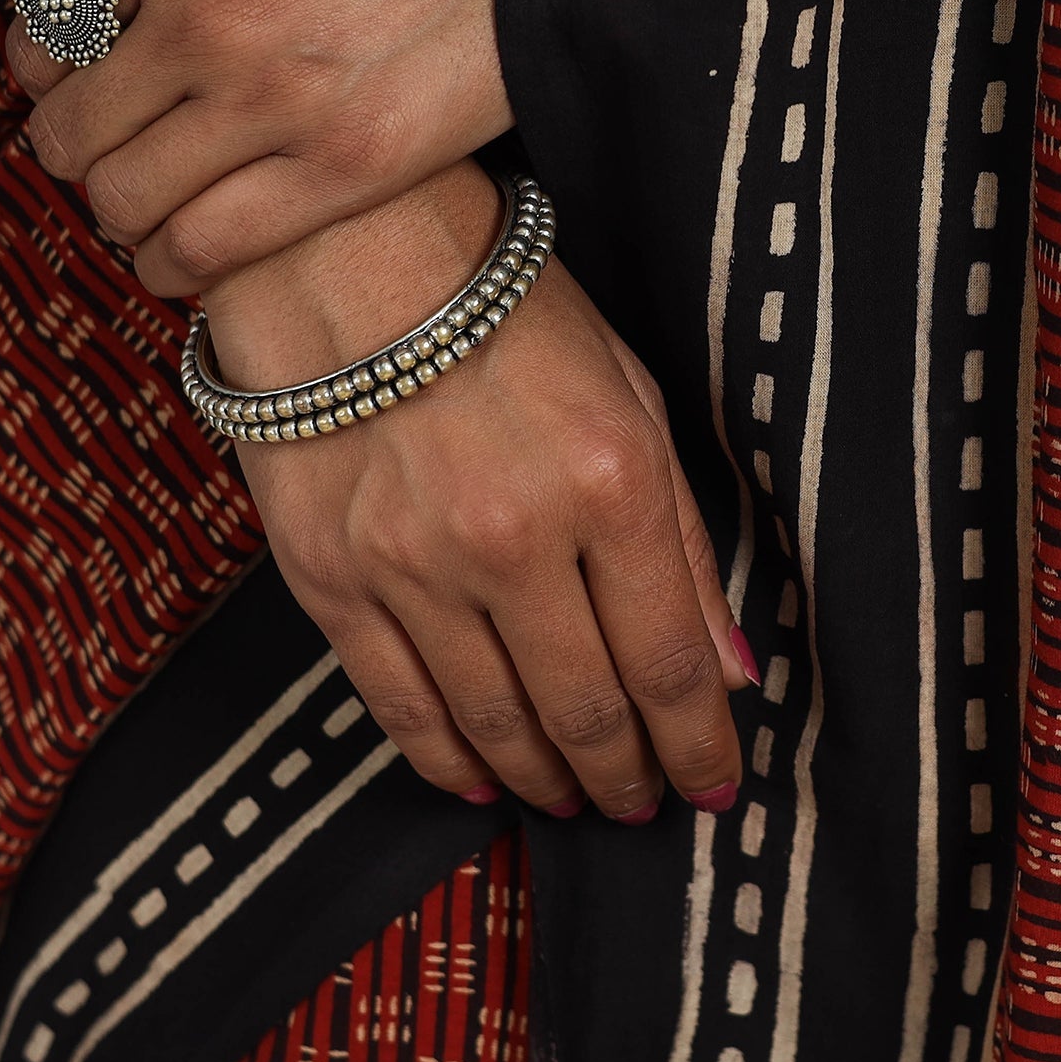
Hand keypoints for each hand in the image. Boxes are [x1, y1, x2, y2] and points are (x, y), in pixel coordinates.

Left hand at [7, 0, 514, 296]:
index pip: (44, 31)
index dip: (52, 68)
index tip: (85, 84)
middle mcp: (200, 15)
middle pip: (70, 125)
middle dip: (76, 145)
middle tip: (110, 153)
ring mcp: (271, 98)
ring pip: (122, 195)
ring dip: (116, 210)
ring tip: (145, 208)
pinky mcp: (347, 166)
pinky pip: (207, 247)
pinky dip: (169, 264)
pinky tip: (179, 257)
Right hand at [207, 158, 754, 819]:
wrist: (346, 256)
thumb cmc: (510, 315)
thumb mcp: (632, 401)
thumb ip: (683, 540)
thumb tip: (730, 668)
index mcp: (609, 483)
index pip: (672, 660)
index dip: (700, 744)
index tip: (716, 785)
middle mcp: (514, 538)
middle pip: (589, 710)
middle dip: (630, 776)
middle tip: (648, 805)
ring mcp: (413, 566)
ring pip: (497, 723)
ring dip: (548, 779)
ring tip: (578, 799)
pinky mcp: (331, 580)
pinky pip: (398, 707)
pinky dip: (450, 759)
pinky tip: (485, 782)